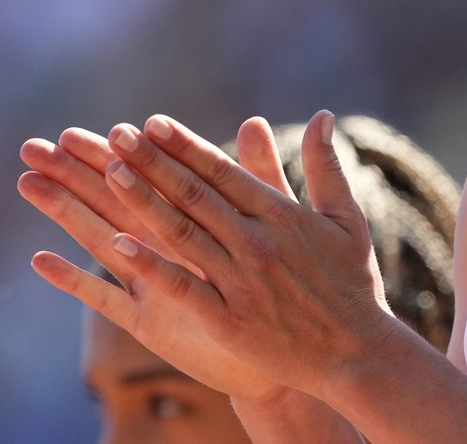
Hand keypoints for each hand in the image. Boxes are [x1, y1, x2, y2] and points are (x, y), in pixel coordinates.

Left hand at [71, 112, 395, 401]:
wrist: (356, 353)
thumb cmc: (352, 285)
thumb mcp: (346, 218)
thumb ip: (326, 165)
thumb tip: (322, 114)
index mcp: (281, 214)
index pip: (223, 171)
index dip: (185, 146)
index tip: (152, 123)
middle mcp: (257, 241)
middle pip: (195, 194)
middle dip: (154, 161)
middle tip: (118, 134)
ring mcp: (240, 280)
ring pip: (182, 233)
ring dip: (144, 200)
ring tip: (110, 172)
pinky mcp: (228, 320)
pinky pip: (182, 286)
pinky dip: (150, 264)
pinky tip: (119, 244)